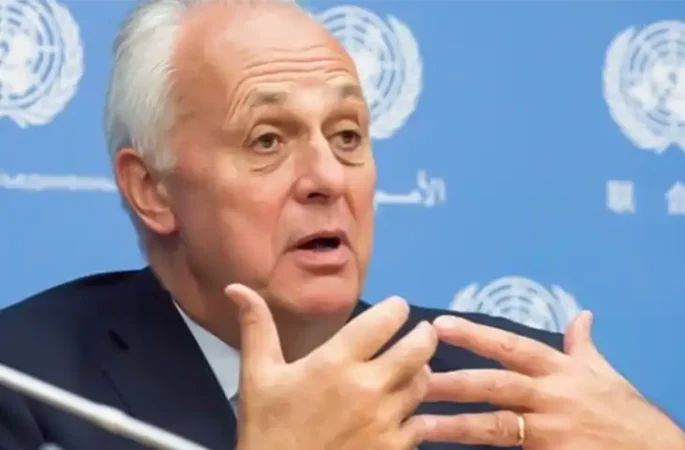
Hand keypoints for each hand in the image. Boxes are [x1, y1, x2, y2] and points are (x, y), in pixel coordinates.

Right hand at [224, 284, 436, 449]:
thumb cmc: (267, 429)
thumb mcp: (257, 376)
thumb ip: (256, 327)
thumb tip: (236, 287)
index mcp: (335, 363)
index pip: (384, 321)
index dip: (396, 308)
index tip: (397, 307)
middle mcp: (368, 387)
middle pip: (418, 348)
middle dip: (423, 335)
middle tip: (420, 332)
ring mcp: (385, 421)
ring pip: (422, 383)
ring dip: (420, 372)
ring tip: (410, 368)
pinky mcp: (395, 449)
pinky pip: (420, 422)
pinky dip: (416, 412)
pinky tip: (403, 410)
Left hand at [418, 312, 684, 448]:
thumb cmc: (625, 414)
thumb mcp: (605, 375)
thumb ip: (583, 347)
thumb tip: (582, 316)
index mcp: (560, 371)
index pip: (512, 346)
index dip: (476, 334)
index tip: (440, 324)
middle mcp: (553, 397)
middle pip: (496, 386)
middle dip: (454, 382)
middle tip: (414, 378)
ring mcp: (552, 433)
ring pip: (496, 427)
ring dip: (456, 425)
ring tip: (419, 424)